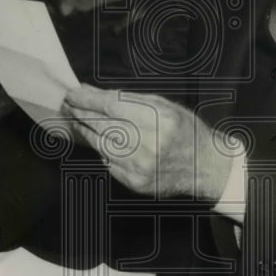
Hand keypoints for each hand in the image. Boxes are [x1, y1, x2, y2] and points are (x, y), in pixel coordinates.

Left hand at [62, 84, 235, 199]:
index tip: (73, 93)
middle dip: (82, 113)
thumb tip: (94, 93)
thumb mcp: (164, 105)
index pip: (111, 106)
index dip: (88, 99)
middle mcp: (149, 143)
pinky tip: (99, 141)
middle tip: (69, 105)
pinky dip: (102, 151)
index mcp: (159, 119)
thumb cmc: (185, 130)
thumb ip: (129, 99)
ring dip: (87, 131)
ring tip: (78, 120)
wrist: (205, 165)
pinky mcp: (137, 183)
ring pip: (102, 145)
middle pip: (103, 125)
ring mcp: (142, 166)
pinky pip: (110, 164)